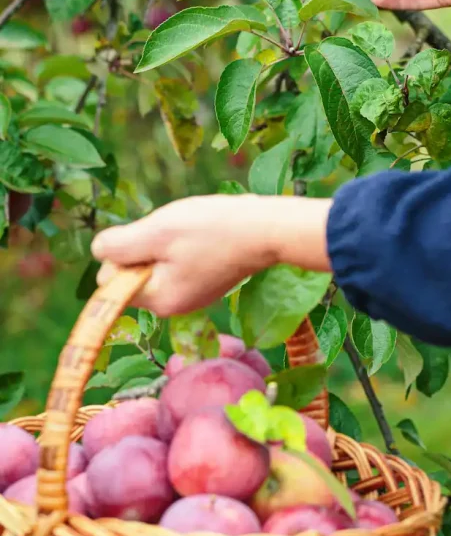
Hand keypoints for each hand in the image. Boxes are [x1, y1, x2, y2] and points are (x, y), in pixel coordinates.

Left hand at [91, 194, 331, 316]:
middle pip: (134, 274)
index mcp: (158, 300)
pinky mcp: (207, 281)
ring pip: (156, 265)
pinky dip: (184, 246)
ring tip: (191, 232)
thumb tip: (99, 252)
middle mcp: (174, 306)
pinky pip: (177, 263)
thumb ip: (119, 245)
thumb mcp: (156, 232)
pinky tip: (205, 235)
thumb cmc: (213, 229)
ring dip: (165, 244)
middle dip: (144, 249)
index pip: (111, 282)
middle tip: (172, 233)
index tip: (151, 240)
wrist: (267, 229)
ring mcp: (192, 295)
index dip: (123, 255)